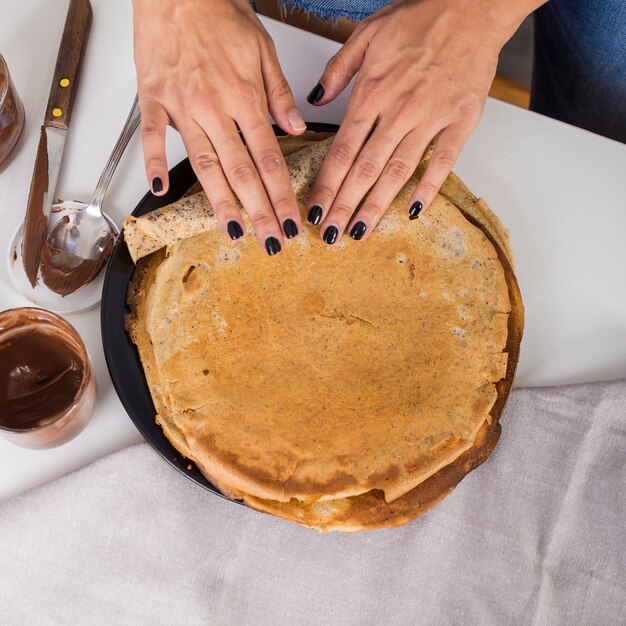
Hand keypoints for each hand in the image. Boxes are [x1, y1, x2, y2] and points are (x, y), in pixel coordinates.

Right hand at [132, 0, 306, 254]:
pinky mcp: (154, 100)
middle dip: (259, 210)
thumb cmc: (219, 15)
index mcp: (245, 98)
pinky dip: (154, 163)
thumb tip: (296, 128)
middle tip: (270, 240)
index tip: (290, 220)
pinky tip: (161, 190)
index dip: (281, 194)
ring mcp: (182, 107)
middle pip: (241, 171)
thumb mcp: (263, 51)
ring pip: (204, 164)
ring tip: (233, 230)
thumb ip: (278, 95)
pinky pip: (151, 137)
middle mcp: (215, 108)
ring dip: (220, 202)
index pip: (269, 158)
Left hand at [305, 0, 532, 242]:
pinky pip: (443, 161)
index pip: (341, 151)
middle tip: (329, 236)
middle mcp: (397, 112)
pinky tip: (414, 211)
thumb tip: (314, 99)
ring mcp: (430, 119)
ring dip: (377, 206)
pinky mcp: (460, 122)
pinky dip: (429, 188)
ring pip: (398, 172)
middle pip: (364, 170)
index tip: (314, 210)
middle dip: (343, 207)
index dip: (326, 185)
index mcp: (371, 93)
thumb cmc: (420, 18)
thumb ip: (338, 71)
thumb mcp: (367, 34)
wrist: (472, 5)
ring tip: (360, 232)